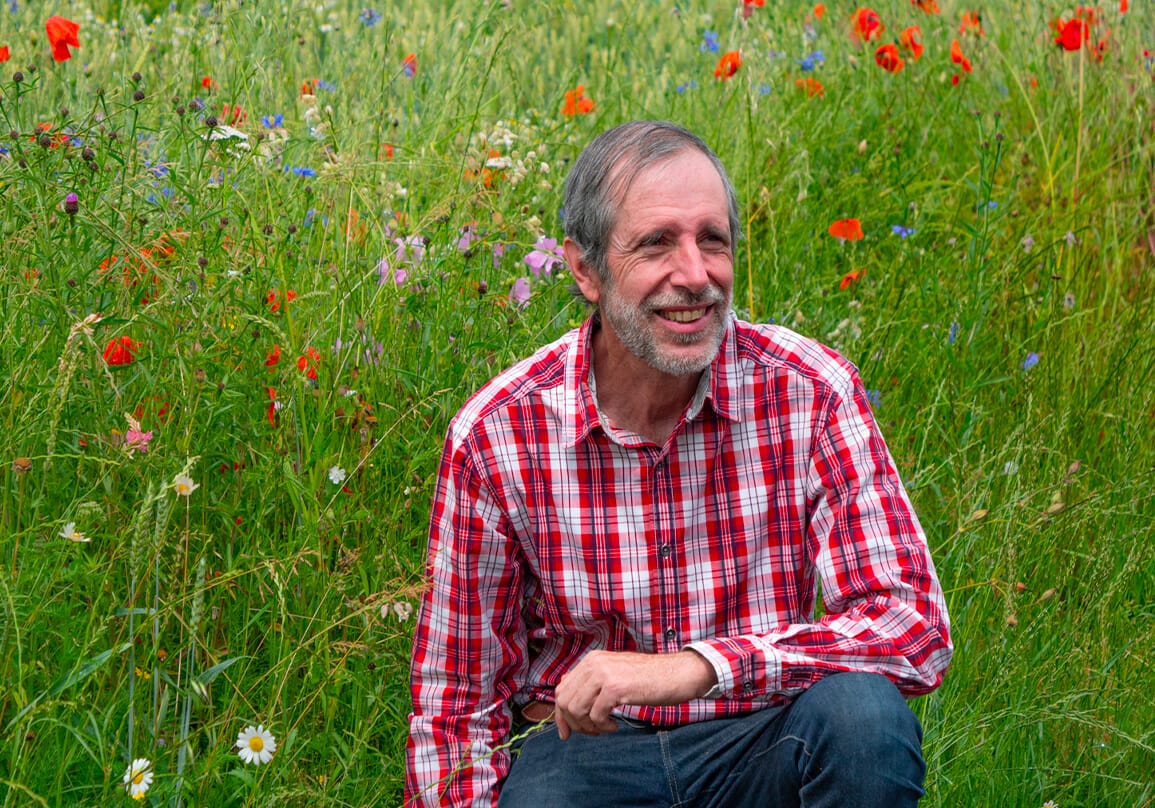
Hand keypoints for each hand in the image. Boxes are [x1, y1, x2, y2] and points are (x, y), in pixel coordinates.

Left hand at [552, 650, 716, 739]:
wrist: (678, 672)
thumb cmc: (649, 678)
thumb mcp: (615, 674)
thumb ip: (592, 682)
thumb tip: (566, 699)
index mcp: (591, 660)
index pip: (561, 690)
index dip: (561, 716)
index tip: (567, 733)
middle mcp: (594, 663)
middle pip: (565, 701)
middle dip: (575, 724)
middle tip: (594, 731)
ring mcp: (603, 674)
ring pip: (576, 709)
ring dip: (588, 727)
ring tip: (605, 727)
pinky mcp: (615, 687)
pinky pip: (595, 715)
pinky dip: (602, 726)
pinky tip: (615, 725)